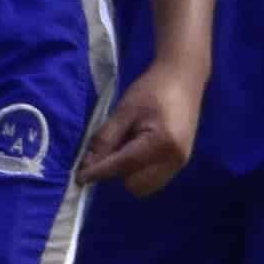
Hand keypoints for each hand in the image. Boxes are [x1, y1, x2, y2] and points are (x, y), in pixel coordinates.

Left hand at [73, 58, 200, 193]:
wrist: (183, 77)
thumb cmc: (152, 89)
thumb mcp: (124, 111)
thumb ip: (105, 139)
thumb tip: (88, 165)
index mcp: (162, 143)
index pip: (123, 166)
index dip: (99, 172)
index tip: (80, 177)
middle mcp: (174, 160)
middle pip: (135, 185)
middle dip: (117, 173)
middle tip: (111, 149)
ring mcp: (180, 164)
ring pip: (144, 186)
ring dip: (129, 174)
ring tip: (126, 146)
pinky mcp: (180, 162)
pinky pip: (153, 178)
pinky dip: (140, 171)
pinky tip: (137, 149)